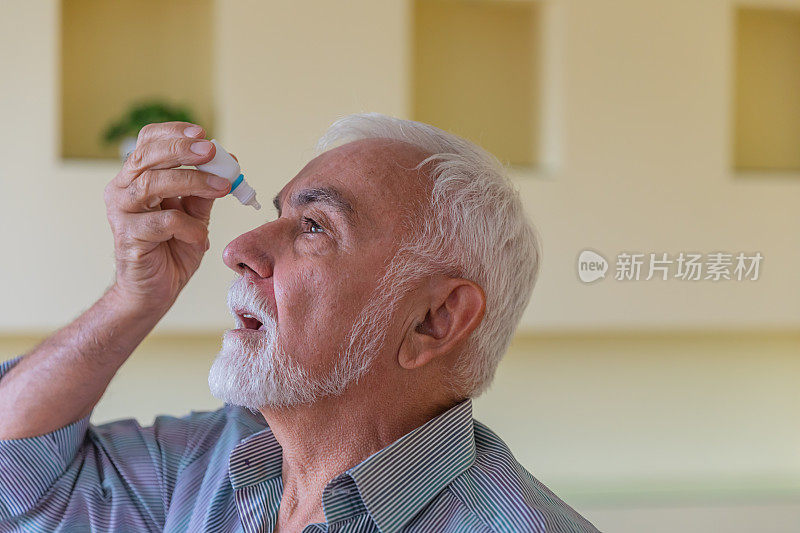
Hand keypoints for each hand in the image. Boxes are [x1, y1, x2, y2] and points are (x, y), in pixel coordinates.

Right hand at [103, 122, 231, 313]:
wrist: (154, 291)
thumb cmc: (173, 249)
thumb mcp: (195, 215)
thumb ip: (205, 191)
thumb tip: (228, 164)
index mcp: (136, 178)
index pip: (147, 142)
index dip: (173, 133)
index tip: (202, 132)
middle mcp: (122, 191)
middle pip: (146, 156)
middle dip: (181, 149)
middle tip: (211, 151)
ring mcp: (122, 214)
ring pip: (151, 184)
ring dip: (192, 181)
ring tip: (222, 187)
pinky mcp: (129, 238)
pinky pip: (163, 222)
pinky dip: (190, 227)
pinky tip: (201, 238)